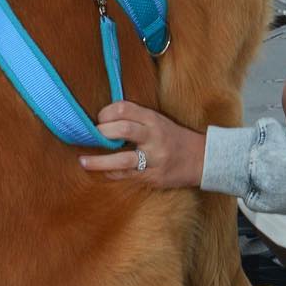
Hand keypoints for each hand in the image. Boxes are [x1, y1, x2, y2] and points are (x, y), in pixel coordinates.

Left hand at [79, 100, 205, 187]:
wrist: (202, 158)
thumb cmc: (175, 138)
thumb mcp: (159, 122)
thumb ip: (136, 120)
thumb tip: (105, 120)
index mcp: (154, 119)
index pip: (125, 109)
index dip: (106, 112)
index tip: (98, 119)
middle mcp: (154, 136)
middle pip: (123, 129)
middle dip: (102, 133)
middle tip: (89, 136)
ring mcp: (155, 158)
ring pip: (123, 159)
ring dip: (99, 161)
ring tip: (83, 161)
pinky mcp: (154, 177)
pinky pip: (128, 176)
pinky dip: (112, 173)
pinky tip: (102, 171)